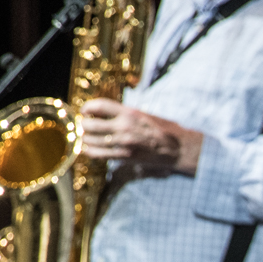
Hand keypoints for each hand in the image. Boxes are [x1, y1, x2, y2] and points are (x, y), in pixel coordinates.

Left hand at [78, 97, 202, 173]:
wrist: (178, 149)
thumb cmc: (165, 130)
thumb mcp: (145, 115)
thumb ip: (126, 114)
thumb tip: (105, 113)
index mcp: (130, 113)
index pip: (99, 105)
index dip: (88, 107)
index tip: (86, 111)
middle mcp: (124, 126)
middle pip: (90, 124)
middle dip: (84, 124)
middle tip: (85, 125)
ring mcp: (123, 143)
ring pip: (90, 140)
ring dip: (85, 138)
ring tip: (87, 137)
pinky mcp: (124, 156)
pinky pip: (97, 154)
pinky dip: (89, 151)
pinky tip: (90, 149)